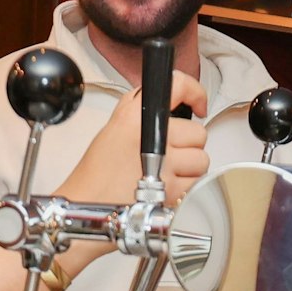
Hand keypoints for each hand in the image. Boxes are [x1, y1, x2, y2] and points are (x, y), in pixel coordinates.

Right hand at [59, 71, 210, 209]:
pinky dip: (187, 187)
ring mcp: (163, 165)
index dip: (196, 92)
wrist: (89, 204)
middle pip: (197, 133)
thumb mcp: (115, 126)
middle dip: (188, 144)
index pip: (178, 87)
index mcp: (135, 117)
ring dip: (189, 168)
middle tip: (168, 153)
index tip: (199, 104)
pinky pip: (197, 182)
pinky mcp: (171, 189)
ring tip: (167, 172)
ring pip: (201, 159)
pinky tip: (167, 186)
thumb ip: (141, 110)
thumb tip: (172, 102)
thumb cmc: (100, 171)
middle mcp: (151, 137)